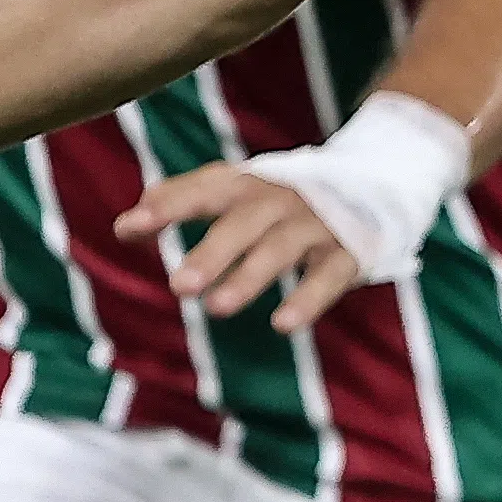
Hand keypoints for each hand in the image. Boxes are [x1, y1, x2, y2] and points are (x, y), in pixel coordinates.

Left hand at [116, 93, 467, 334]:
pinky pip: (328, 276)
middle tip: (177, 286)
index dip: (169, 204)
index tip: (129, 226)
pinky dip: (307, 299)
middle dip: (211, 253)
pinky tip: (283, 324)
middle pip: (244, 222)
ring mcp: (318, 223)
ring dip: (249, 277)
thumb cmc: (285, 194)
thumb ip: (183, 202)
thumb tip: (122, 226)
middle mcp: (282, 197)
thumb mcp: (238, 189)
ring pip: (282, 249)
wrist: (378, 176)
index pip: (206, 187)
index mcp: (250, 180)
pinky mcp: (349, 251)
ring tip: (216, 308)